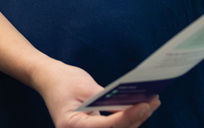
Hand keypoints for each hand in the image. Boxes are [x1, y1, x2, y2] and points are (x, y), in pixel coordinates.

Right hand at [31, 59, 159, 127]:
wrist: (49, 80)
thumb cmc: (64, 80)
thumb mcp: (85, 87)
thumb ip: (107, 98)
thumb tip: (135, 104)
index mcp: (71, 126)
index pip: (107, 127)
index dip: (128, 117)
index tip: (145, 105)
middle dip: (136, 118)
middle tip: (154, 101)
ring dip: (136, 119)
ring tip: (153, 101)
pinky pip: (115, 127)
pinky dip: (128, 117)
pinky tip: (142, 105)